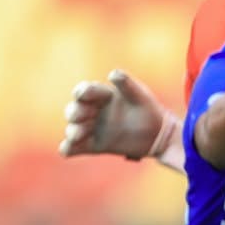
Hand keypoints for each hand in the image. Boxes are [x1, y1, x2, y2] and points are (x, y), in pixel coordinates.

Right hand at [61, 69, 177, 160]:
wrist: (157, 134)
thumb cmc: (147, 109)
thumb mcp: (139, 95)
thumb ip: (127, 84)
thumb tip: (113, 74)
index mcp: (100, 95)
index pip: (85, 91)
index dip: (82, 92)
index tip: (82, 94)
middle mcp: (92, 111)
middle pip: (74, 110)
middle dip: (74, 112)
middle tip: (79, 116)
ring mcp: (91, 129)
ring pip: (73, 129)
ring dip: (73, 131)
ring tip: (77, 134)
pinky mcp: (94, 145)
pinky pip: (76, 147)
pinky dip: (69, 149)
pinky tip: (67, 150)